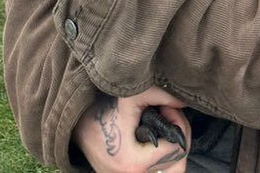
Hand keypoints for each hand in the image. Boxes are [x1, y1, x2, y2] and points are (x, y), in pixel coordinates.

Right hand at [74, 87, 190, 172]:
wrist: (73, 117)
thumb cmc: (103, 104)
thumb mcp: (134, 94)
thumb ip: (164, 96)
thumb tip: (186, 100)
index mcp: (134, 164)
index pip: (177, 149)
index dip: (177, 123)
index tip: (166, 107)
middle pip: (175, 164)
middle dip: (177, 136)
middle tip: (166, 114)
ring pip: (165, 169)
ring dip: (168, 145)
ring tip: (158, 121)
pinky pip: (151, 170)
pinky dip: (157, 153)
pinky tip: (151, 133)